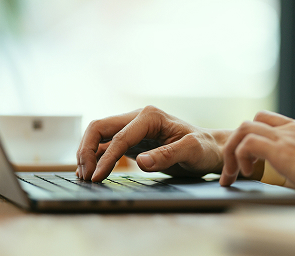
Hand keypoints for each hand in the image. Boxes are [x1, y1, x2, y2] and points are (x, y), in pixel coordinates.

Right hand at [76, 106, 228, 181]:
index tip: (98, 178)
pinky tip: (90, 172)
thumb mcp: (191, 151)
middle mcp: (137, 118)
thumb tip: (141, 162)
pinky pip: (105, 145)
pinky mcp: (131, 141)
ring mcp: (132, 129)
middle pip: (99, 128)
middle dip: (87, 151)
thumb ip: (167, 155)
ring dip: (87, 153)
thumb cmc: (204, 149)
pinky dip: (95, 157)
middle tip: (86, 176)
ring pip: (98, 135)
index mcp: (150, 116)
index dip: (105, 158)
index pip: (119, 137)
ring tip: (84, 176)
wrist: (210, 150)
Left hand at [221, 111, 294, 202]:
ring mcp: (286, 136)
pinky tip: (247, 174)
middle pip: (251, 122)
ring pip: (243, 129)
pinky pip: (247, 143)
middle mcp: (293, 129)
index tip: (249, 160)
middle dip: (236, 144)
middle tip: (233, 169)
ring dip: (233, 151)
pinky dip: (240, 157)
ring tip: (234, 174)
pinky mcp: (281, 149)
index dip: (253, 137)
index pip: (268, 121)